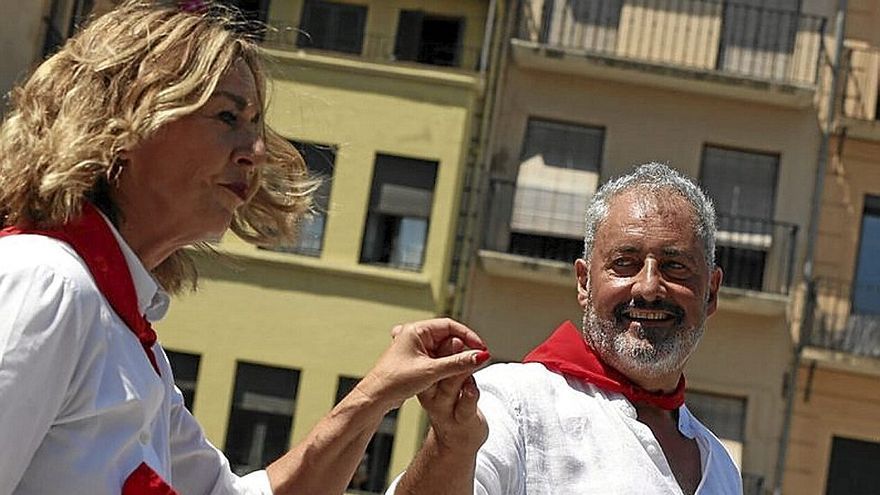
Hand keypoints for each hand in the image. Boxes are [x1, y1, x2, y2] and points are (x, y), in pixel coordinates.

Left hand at [354, 318, 488, 411]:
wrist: (375, 398)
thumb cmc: (396, 381)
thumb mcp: (432, 371)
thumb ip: (458, 363)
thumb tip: (481, 356)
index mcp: (415, 330)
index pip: (450, 325)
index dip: (468, 336)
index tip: (481, 349)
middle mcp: (414, 336)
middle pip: (447, 336)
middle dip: (462, 349)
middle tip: (476, 361)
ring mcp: (414, 348)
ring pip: (443, 349)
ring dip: (454, 358)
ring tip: (465, 370)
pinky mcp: (415, 361)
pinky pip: (436, 358)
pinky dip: (446, 365)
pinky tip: (451, 375)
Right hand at [418, 337, 488, 453]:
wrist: (456, 442)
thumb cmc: (452, 407)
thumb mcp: (447, 384)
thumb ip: (449, 363)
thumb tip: (455, 336)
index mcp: (426, 384)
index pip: (429, 361)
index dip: (440, 344)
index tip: (452, 333)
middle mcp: (433, 397)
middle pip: (437, 372)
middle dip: (447, 354)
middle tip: (456, 339)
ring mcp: (446, 410)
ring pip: (451, 387)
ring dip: (461, 370)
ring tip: (471, 357)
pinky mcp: (462, 421)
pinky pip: (465, 406)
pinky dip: (470, 394)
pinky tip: (473, 385)